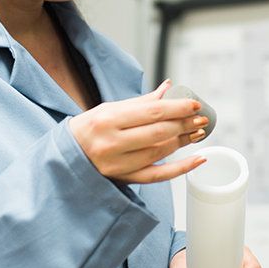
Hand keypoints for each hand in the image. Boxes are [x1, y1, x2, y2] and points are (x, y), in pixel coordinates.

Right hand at [69, 80, 208, 183]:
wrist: (67, 156)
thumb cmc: (88, 129)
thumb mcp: (108, 109)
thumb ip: (140, 102)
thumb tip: (168, 88)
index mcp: (108, 119)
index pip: (152, 112)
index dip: (178, 108)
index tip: (195, 105)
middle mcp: (112, 142)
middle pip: (159, 132)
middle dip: (184, 124)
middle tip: (201, 119)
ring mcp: (118, 164)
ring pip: (160, 152)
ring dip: (183, 142)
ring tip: (197, 133)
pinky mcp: (124, 179)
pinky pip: (158, 176)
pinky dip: (181, 169)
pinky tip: (197, 160)